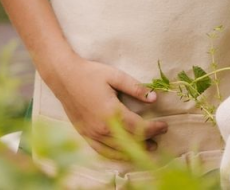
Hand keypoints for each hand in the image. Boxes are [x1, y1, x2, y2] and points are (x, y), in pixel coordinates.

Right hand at [49, 53, 167, 159]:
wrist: (64, 77)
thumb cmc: (91, 74)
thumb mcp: (115, 76)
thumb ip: (135, 88)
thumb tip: (154, 98)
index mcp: (111, 113)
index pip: (138, 127)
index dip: (154, 129)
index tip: (164, 126)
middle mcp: (102, 128)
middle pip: (130, 141)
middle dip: (147, 140)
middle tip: (160, 138)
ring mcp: (92, 134)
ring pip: (117, 150)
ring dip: (134, 151)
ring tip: (148, 148)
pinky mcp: (85, 135)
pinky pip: (102, 151)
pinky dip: (116, 155)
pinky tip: (123, 154)